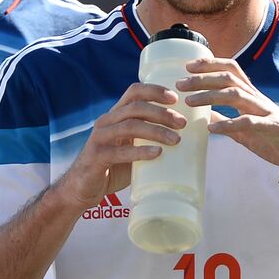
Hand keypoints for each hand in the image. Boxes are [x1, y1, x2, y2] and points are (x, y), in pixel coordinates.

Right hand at [54, 82, 186, 209]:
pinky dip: (140, 151)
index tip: (176, 98)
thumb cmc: (114, 167)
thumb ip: (153, 141)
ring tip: (176, 140)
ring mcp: (100, 138)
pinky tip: (156, 154)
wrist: (83, 188)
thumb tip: (196, 137)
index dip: (155, 90)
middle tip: (183, 123)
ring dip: (156, 130)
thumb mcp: (134, 148)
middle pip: (135, 107)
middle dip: (162, 112)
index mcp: (116, 116)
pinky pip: (119, 151)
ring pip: (129, 125)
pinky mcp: (96, 157)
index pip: (134, 92)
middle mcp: (106, 122)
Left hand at [178, 59, 278, 174]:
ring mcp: (267, 113)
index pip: (231, 70)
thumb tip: (201, 116)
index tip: (187, 66)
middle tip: (179, 84)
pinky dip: (229, 124)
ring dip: (210, 97)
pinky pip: (250, 123)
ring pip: (236, 95)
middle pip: (229, 79)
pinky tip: (211, 128)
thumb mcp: (245, 129)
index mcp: (251, 97)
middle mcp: (258, 100)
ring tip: (189, 102)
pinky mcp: (274, 129)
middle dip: (202, 79)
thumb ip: (224, 120)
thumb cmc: (276, 140)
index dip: (210, 64)